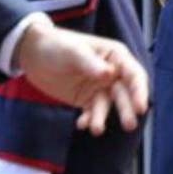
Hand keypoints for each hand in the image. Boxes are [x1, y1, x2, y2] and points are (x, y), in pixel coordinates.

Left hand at [13, 19, 148, 134]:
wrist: (31, 53)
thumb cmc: (55, 44)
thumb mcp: (72, 51)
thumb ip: (89, 63)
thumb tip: (108, 73)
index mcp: (115, 56)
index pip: (134, 75)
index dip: (140, 91)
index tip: (141, 108)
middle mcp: (111, 73)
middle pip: (125, 94)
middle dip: (127, 109)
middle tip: (128, 125)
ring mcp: (99, 87)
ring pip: (108, 107)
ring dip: (103, 118)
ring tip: (96, 129)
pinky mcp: (86, 99)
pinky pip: (92, 113)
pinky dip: (89, 120)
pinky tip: (81, 124)